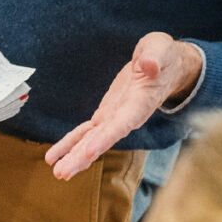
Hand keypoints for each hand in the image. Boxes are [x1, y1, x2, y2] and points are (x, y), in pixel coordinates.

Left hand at [44, 33, 203, 179]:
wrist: (165, 65)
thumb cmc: (163, 55)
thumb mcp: (160, 48)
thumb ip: (154, 57)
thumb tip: (149, 64)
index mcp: (139, 102)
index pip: (121, 124)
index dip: (105, 138)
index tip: (89, 152)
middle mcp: (126, 116)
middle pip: (102, 140)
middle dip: (82, 156)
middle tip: (62, 173)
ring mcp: (115, 118)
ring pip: (92, 140)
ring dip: (74, 156)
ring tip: (57, 172)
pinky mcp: (106, 114)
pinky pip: (87, 131)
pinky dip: (72, 143)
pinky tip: (56, 155)